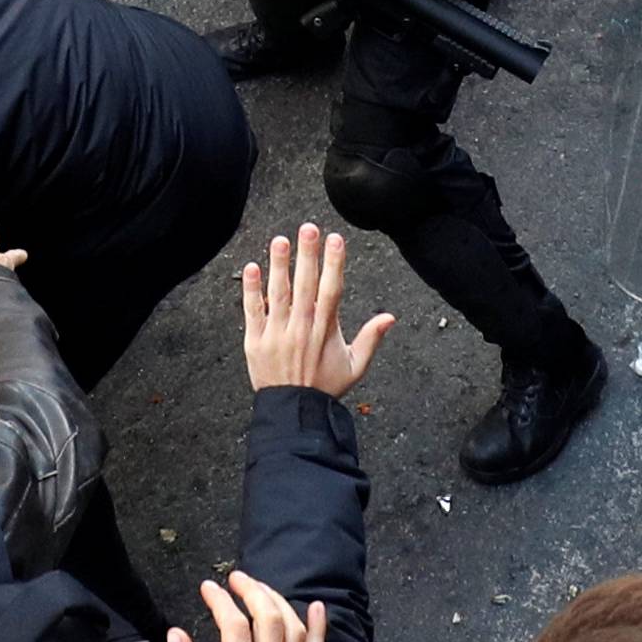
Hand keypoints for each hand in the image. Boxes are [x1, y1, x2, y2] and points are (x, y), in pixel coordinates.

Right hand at [167, 571, 325, 641]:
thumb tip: (175, 634)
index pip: (235, 626)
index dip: (221, 601)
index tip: (207, 588)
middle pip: (270, 619)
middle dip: (252, 590)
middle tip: (235, 579)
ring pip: (294, 630)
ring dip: (278, 601)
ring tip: (259, 588)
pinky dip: (318, 627)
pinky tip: (315, 606)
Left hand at [242, 223, 393, 397]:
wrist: (294, 412)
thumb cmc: (325, 388)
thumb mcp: (355, 367)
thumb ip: (371, 339)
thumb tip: (390, 317)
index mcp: (326, 331)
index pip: (331, 290)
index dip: (334, 264)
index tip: (336, 240)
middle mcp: (301, 328)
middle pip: (305, 285)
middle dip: (308, 254)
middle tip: (308, 228)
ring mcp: (277, 334)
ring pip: (278, 293)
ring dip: (279, 265)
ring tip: (280, 240)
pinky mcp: (256, 341)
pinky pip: (252, 311)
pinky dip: (251, 290)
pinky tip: (251, 267)